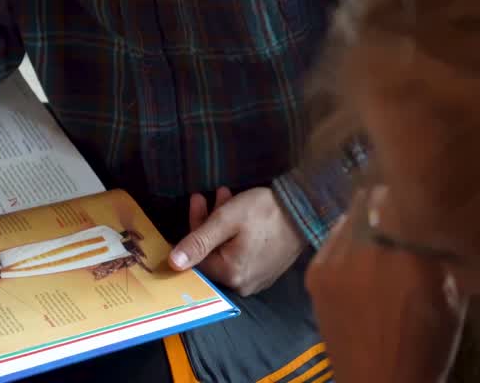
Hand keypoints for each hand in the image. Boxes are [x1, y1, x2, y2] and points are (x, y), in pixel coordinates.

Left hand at [168, 186, 305, 296]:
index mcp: (231, 274)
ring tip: (225, 197)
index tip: (197, 201)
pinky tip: (237, 213)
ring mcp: (256, 279)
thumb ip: (198, 240)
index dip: (193, 228)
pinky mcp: (266, 271)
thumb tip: (172, 263)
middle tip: (207, 195)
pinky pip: (242, 255)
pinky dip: (236, 235)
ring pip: (226, 252)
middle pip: (212, 254)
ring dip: (220, 225)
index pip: (197, 257)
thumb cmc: (266, 212)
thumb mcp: (227, 219)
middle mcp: (243, 284)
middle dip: (207, 223)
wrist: (307, 210)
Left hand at [306, 191, 465, 382]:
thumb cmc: (428, 342)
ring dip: (367, 217)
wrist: (380, 382)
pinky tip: (359, 256)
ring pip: (352, 213)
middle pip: (376, 195)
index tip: (422, 193)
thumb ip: (440, 247)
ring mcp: (337, 259)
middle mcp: (370, 247)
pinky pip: (333, 237)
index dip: (415, 189)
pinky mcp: (316, 272)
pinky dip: (347, 238)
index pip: (407, 192)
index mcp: (412, 251)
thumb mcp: (454, 292)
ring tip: (379, 234)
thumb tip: (435, 212)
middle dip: (390, 200)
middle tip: (401, 211)